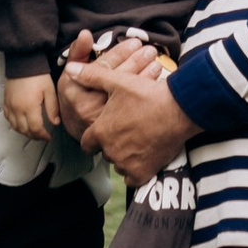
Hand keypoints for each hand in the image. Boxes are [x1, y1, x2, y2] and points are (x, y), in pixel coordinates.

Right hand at [2, 72, 60, 139]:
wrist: (23, 62)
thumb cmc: (37, 75)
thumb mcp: (49, 90)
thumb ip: (52, 108)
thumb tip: (55, 122)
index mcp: (29, 107)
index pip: (35, 129)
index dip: (42, 136)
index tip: (48, 136)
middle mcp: (17, 109)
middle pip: (24, 130)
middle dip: (34, 136)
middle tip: (42, 136)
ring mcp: (10, 106)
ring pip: (15, 126)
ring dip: (24, 132)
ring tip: (33, 132)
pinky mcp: (5, 102)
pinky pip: (8, 118)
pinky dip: (14, 124)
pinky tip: (20, 124)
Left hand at [60, 36, 195, 179]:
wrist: (178, 110)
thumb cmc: (146, 95)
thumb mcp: (117, 82)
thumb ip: (91, 77)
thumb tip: (69, 68)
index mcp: (100, 131)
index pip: (86, 143)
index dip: (94, 137)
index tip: (104, 132)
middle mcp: (110, 151)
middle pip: (105, 153)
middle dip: (112, 145)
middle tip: (127, 132)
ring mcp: (126, 164)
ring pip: (119, 165)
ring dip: (124, 157)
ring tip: (138, 141)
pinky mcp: (142, 173)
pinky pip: (132, 179)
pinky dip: (136, 171)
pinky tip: (144, 158)